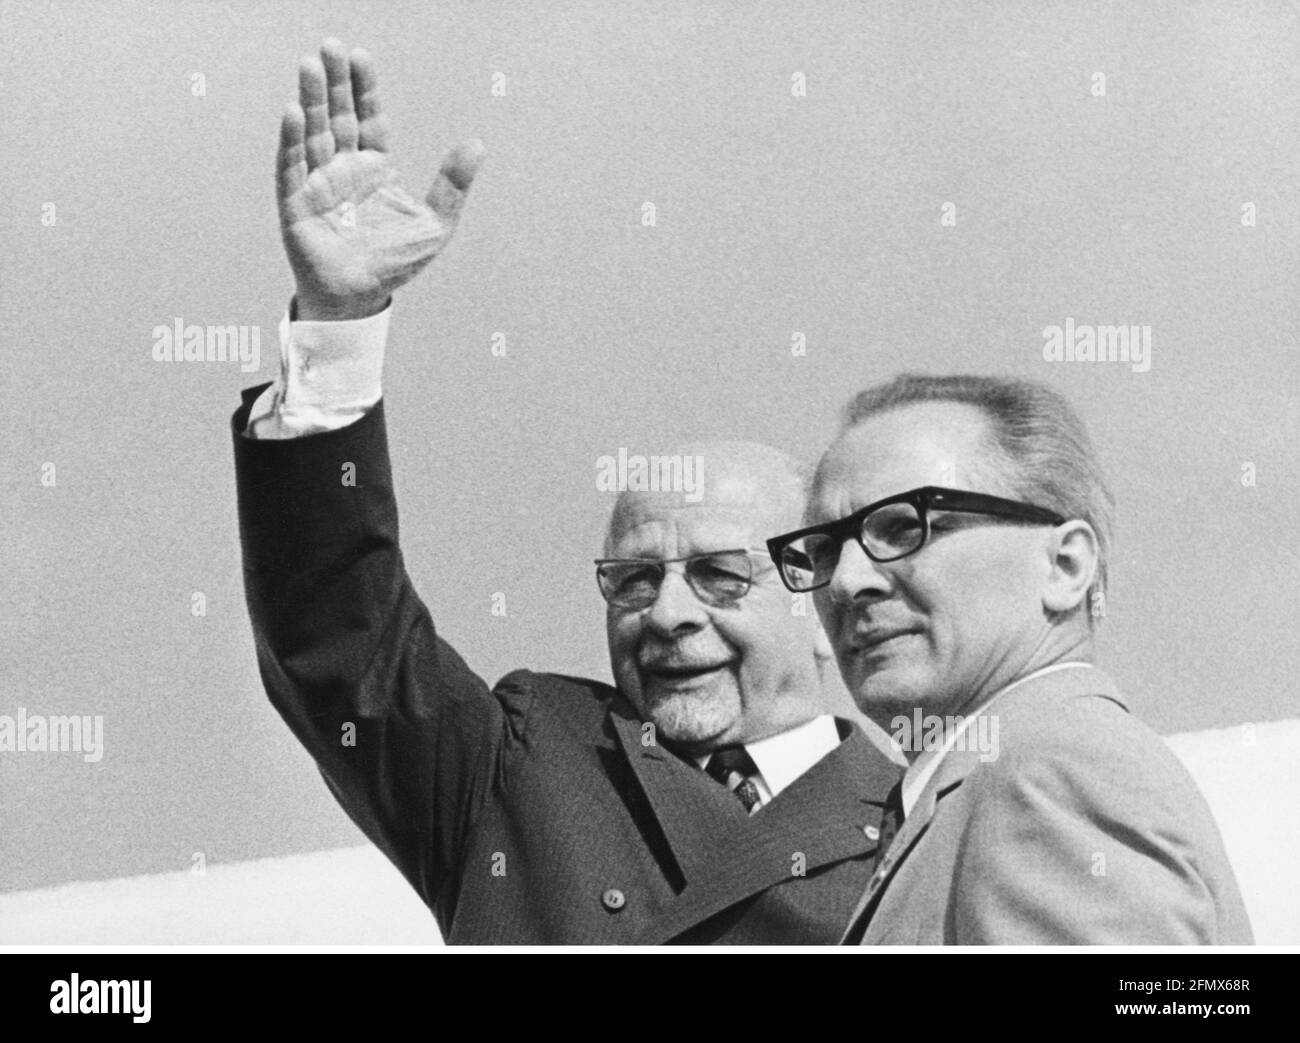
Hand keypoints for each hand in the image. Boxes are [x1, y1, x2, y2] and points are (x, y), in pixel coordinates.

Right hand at [277, 39, 483, 320]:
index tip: (361, 57)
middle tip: (329, 46)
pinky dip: (292, 139)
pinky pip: (292, 165)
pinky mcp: (296, 202)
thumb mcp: (436, 225)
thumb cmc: (394, 264)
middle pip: (339, 116)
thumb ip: (453, 185)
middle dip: (334, 82)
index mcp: (375, 168)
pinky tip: (294, 112)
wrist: (361, 299)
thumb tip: (477, 144)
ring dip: (311, 100)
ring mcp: (318, 183)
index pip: (369, 118)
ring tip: (308, 66)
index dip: (365, 89)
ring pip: (313, 133)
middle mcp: (344, 169)